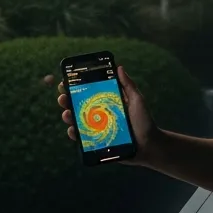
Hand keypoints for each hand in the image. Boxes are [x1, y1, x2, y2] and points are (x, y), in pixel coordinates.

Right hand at [45, 66, 159, 166]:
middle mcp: (100, 115)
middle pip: (78, 106)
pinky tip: (72, 130)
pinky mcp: (98, 143)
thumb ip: (128, 85)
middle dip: (67, 100)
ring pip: (77, 121)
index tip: (65, 81)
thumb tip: (119, 67)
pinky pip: (83, 138)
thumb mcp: (137, 101)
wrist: (150, 146)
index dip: (75, 87)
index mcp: (107, 102)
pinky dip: (75, 134)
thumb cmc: (145, 122)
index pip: (88, 92)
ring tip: (66, 114)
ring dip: (68, 116)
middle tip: (62, 97)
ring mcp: (97, 129)